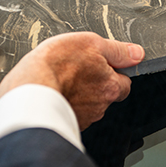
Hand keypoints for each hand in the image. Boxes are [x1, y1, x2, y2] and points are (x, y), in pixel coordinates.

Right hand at [0, 32, 143, 129]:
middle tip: (76, 71)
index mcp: (110, 86)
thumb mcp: (90, 43)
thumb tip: (137, 53)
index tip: (100, 65)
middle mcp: (100, 106)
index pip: (124, 83)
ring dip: (79, 95)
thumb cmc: (55, 64)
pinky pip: (70, 113)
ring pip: (87, 105)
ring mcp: (83, 118)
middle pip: (105, 95)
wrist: (28, 89)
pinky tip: (54, 93)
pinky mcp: (66, 123)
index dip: (114, 73)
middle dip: (95, 85)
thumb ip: (117, 50)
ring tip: (61, 81)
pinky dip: (65, 104)